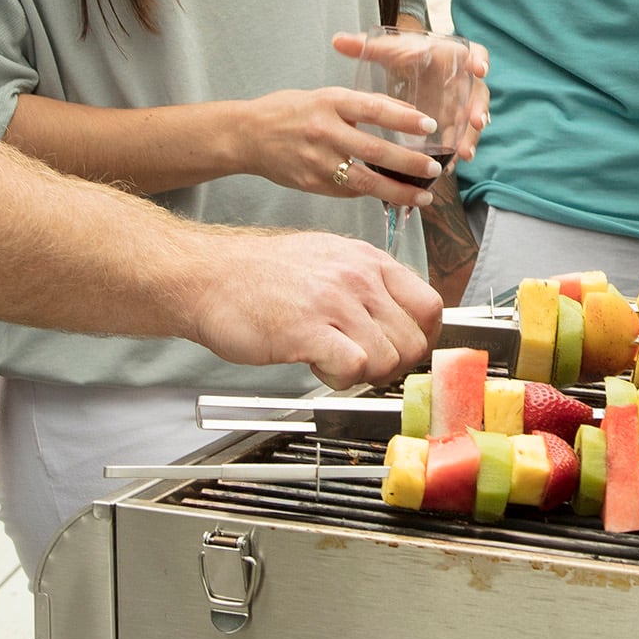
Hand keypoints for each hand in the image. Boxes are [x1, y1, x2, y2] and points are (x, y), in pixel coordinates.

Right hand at [191, 227, 441, 385]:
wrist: (207, 278)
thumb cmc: (260, 275)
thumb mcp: (327, 260)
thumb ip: (366, 285)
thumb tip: (396, 318)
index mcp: (368, 261)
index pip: (430, 306)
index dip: (422, 338)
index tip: (403, 350)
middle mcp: (359, 279)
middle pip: (414, 341)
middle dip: (393, 365)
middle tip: (362, 363)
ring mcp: (336, 303)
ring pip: (389, 361)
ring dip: (364, 374)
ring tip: (332, 360)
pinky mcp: (309, 331)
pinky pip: (356, 368)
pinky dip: (341, 379)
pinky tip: (318, 366)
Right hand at [232, 87, 439, 204]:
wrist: (247, 135)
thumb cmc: (290, 111)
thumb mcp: (326, 96)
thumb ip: (363, 104)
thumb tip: (407, 114)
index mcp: (329, 102)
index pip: (374, 109)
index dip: (404, 119)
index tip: (430, 126)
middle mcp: (324, 131)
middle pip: (374, 150)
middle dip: (409, 164)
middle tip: (434, 171)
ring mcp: (316, 161)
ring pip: (365, 181)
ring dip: (398, 191)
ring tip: (423, 197)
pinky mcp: (311, 183)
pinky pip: (348, 191)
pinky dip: (372, 193)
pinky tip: (391, 196)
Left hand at [330, 29, 488, 168]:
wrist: (415, 68)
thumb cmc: (407, 56)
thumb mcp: (390, 50)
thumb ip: (367, 45)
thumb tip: (337, 41)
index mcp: (452, 57)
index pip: (475, 53)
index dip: (480, 60)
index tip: (478, 69)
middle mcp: (463, 82)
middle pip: (479, 94)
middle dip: (478, 108)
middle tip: (476, 121)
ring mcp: (462, 105)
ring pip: (472, 121)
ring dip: (471, 137)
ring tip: (464, 153)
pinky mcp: (455, 124)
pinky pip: (461, 138)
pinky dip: (456, 152)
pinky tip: (451, 166)